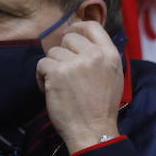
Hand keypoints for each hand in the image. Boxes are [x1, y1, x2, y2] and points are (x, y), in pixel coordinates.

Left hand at [37, 21, 123, 153]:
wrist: (93, 130)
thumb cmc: (102, 107)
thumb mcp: (113, 76)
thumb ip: (101, 56)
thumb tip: (82, 40)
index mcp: (111, 55)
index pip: (92, 26)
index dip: (78, 27)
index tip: (71, 35)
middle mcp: (94, 55)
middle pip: (69, 38)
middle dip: (64, 53)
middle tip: (67, 71)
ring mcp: (75, 63)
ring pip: (53, 52)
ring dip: (53, 67)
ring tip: (62, 84)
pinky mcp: (57, 72)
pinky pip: (42, 64)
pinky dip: (42, 77)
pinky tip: (52, 89)